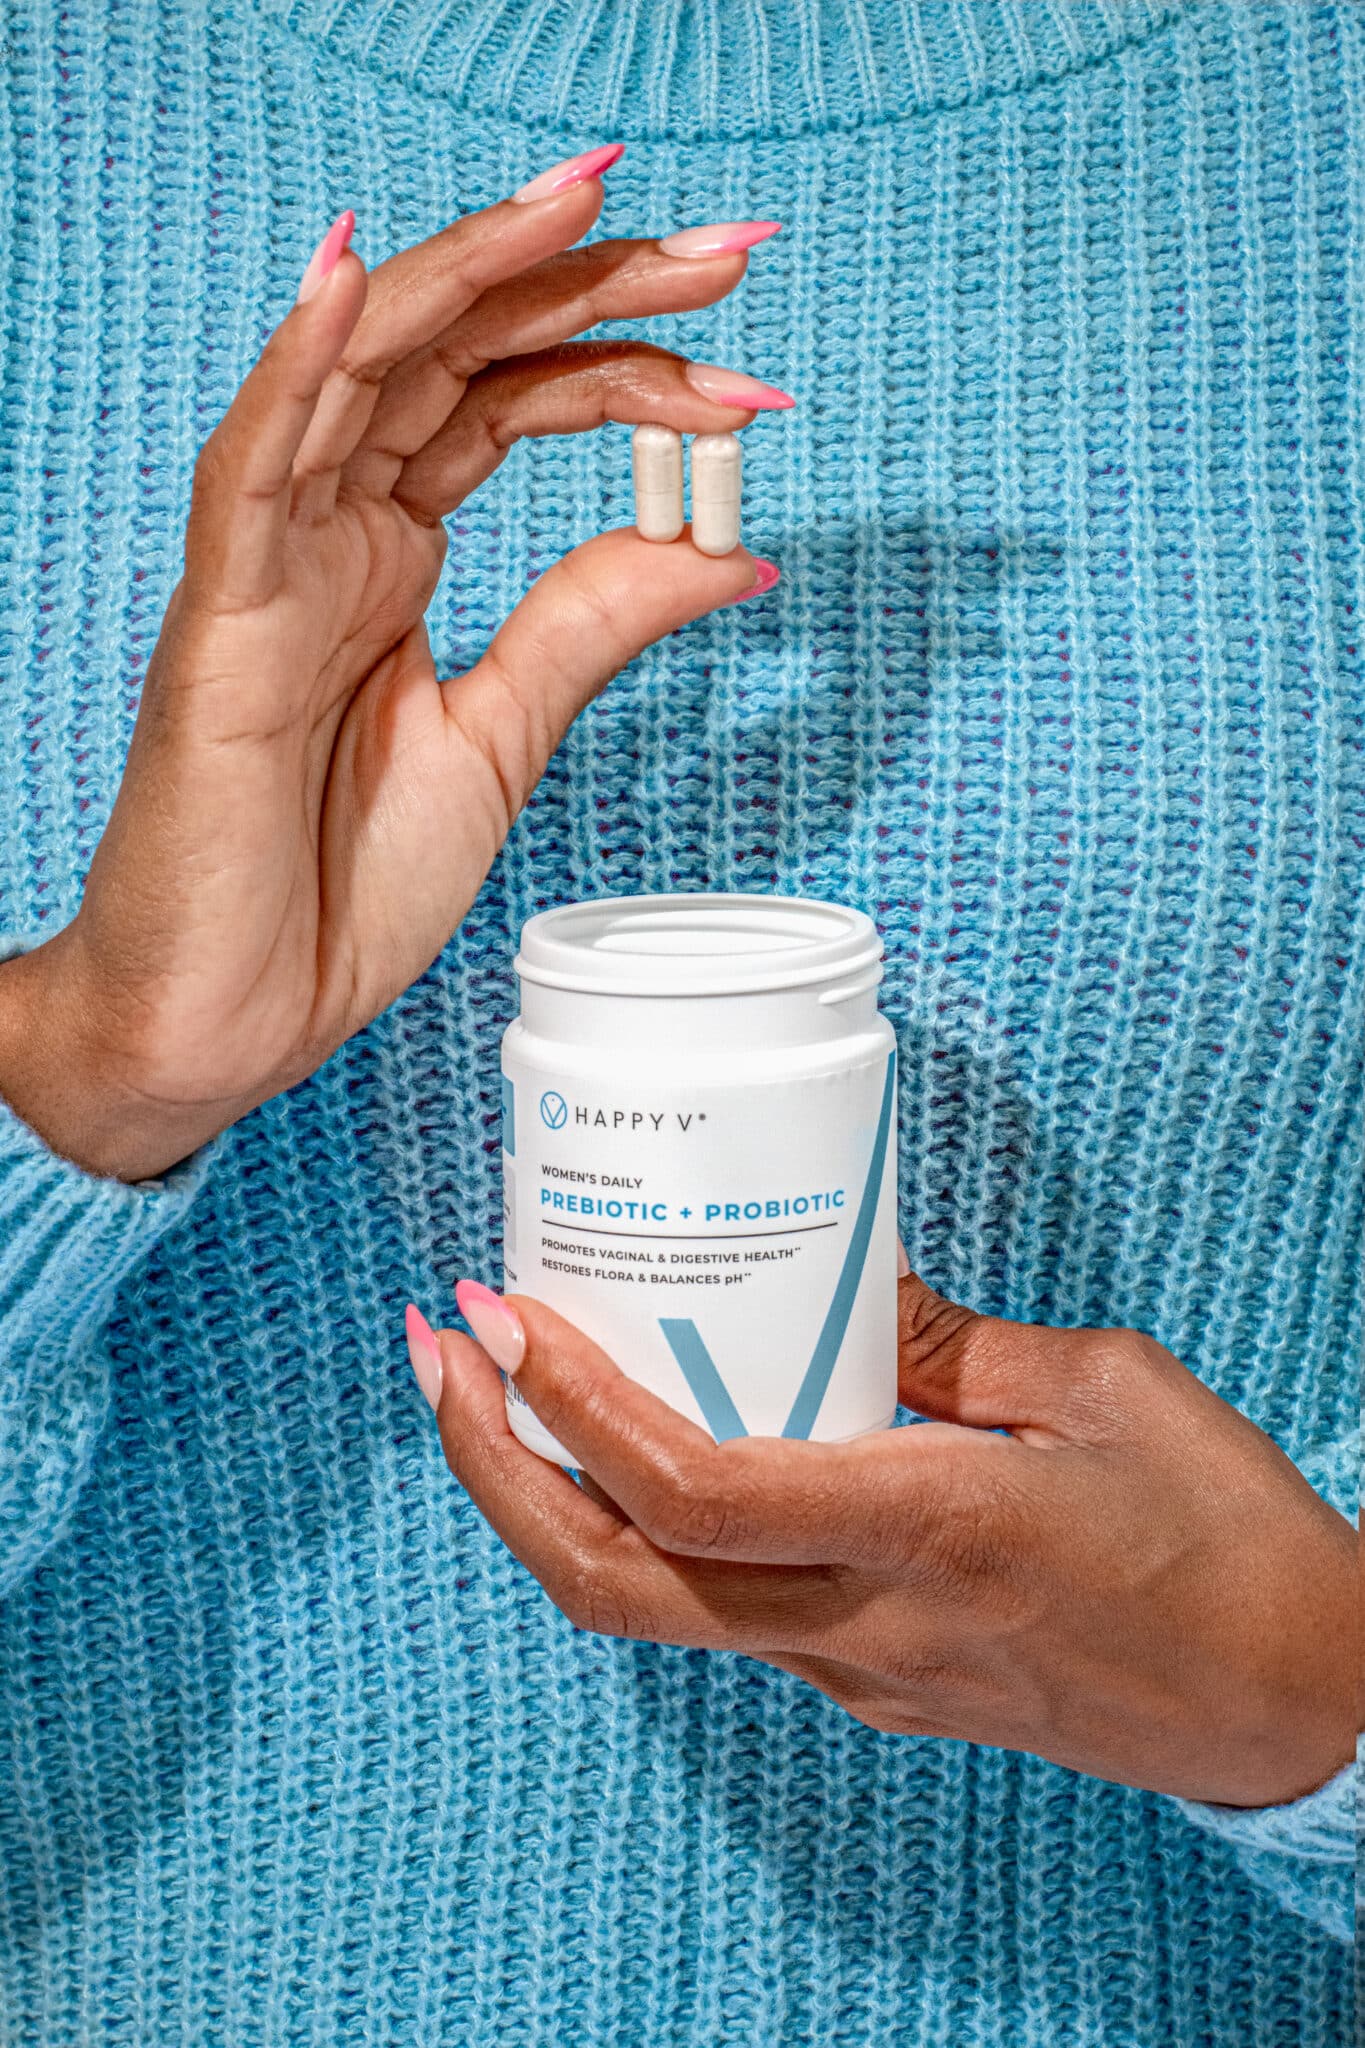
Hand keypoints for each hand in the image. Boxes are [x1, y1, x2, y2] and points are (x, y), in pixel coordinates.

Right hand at [0, 158, 786, 1179]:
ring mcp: (275, 564)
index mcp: (393, 555)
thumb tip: (727, 549)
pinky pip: (253, 470)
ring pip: (366, 373)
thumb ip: (592, 626)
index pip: (516, 407)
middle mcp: (335, 533)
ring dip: (474, 277)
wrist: (242, 1013)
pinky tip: (363, 282)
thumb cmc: (337, 887)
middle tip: (728, 252)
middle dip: (593, 287)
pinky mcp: (222, 621)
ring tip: (589, 203)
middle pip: (462, 358)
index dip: (635, 376)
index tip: (753, 395)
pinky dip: (303, 370)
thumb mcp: (503, 740)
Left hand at [422, 1263, 1358, 1806]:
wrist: (1299, 1702)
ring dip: (553, 1503)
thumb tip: (849, 1297)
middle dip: (493, 1474)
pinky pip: (730, 1614)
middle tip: (441, 1354)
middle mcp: (868, 1623)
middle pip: (615, 1587)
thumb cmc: (1224, 1538)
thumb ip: (954, 1344)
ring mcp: (866, 1673)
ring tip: (511, 1389)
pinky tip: (649, 1450)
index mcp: (929, 1528)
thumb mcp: (1102, 1390)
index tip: (502, 1320)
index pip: (692, 1495)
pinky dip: (649, 1533)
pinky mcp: (882, 1685)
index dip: (571, 1410)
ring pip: (656, 1611)